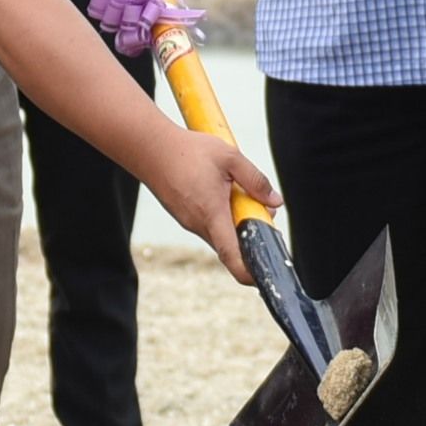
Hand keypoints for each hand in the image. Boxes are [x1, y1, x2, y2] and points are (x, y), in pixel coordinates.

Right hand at [143, 126, 277, 284]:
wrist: (150, 149)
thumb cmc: (188, 151)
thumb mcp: (230, 158)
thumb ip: (255, 180)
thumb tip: (275, 202)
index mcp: (212, 214)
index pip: (231, 254)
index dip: (248, 272)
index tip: (262, 277)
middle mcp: (198, 224)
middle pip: (231, 244)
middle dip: (251, 234)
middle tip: (263, 210)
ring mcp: (189, 222)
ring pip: (220, 233)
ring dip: (236, 221)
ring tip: (238, 192)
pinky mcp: (184, 216)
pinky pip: (209, 224)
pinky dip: (222, 215)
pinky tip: (220, 190)